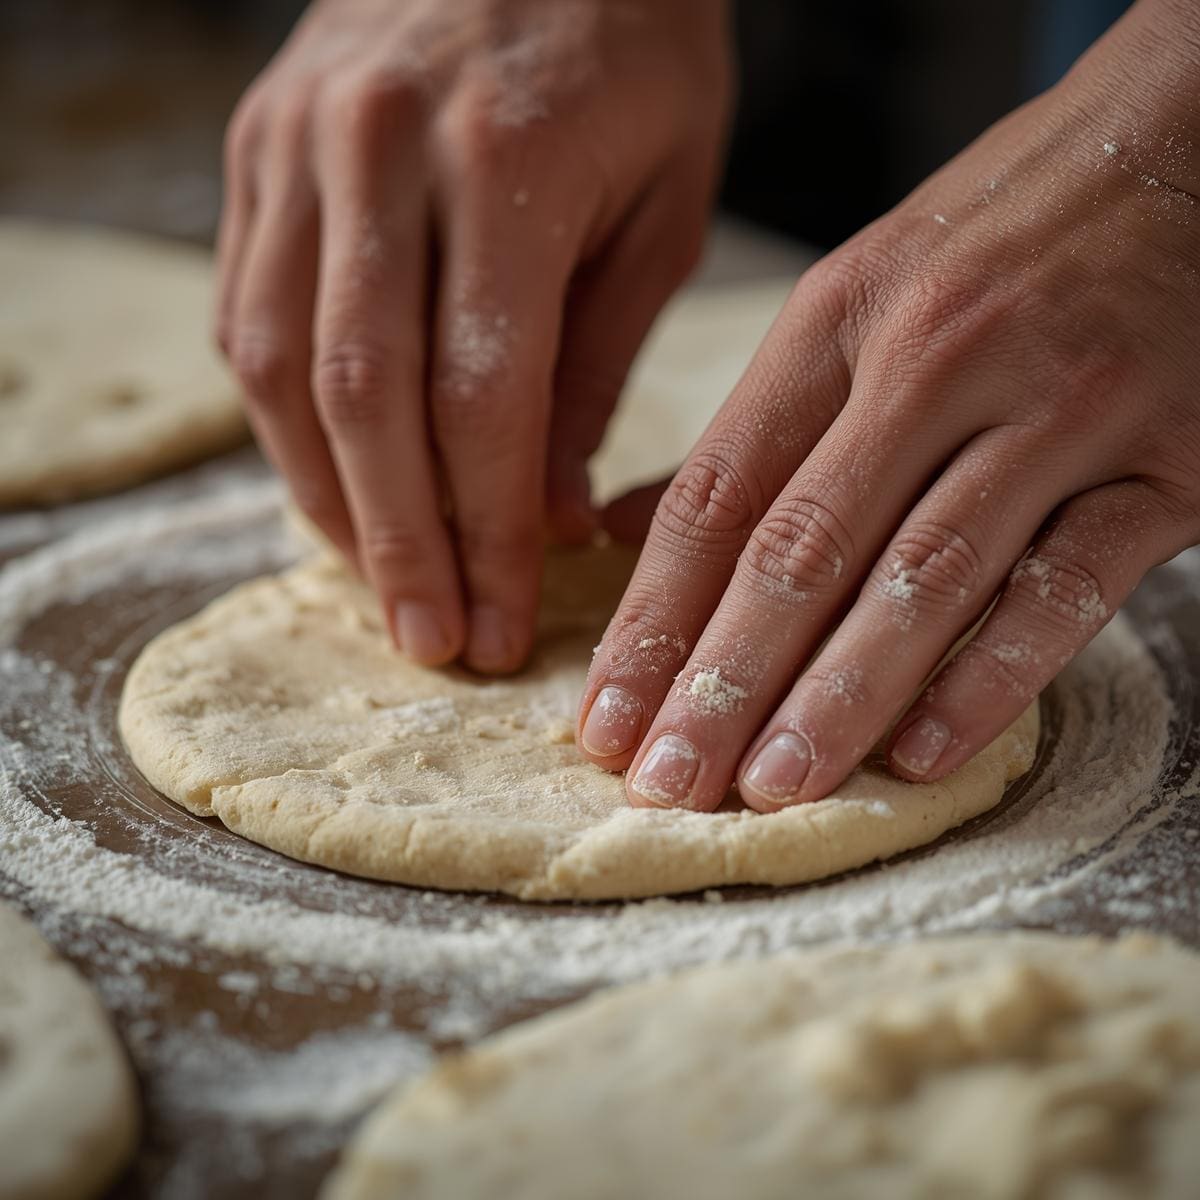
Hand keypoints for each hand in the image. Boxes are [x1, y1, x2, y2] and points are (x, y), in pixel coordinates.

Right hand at [216, 0, 729, 670]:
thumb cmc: (635, 58)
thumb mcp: (661, 209)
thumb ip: (593, 369)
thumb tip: (539, 520)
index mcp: (508, 161)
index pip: (478, 397)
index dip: (484, 532)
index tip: (501, 624)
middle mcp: (380, 149)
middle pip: (364, 397)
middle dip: (401, 543)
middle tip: (433, 640)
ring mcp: (298, 143)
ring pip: (283, 366)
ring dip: (329, 499)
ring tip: (381, 585)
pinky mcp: (256, 148)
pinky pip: (248, 314)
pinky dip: (285, 421)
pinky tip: (333, 486)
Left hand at [577, 0, 1199, 809]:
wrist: (1191, 142)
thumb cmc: (1003, 236)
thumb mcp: (855, 293)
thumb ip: (752, 426)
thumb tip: (620, 528)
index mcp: (838, 321)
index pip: (715, 496)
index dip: (651, 619)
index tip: (606, 716)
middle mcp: (933, 361)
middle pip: (798, 548)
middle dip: (721, 680)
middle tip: (667, 782)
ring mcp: (1055, 408)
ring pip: (921, 577)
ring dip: (836, 697)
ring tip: (771, 787)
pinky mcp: (1169, 460)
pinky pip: (1063, 587)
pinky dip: (988, 677)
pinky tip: (920, 753)